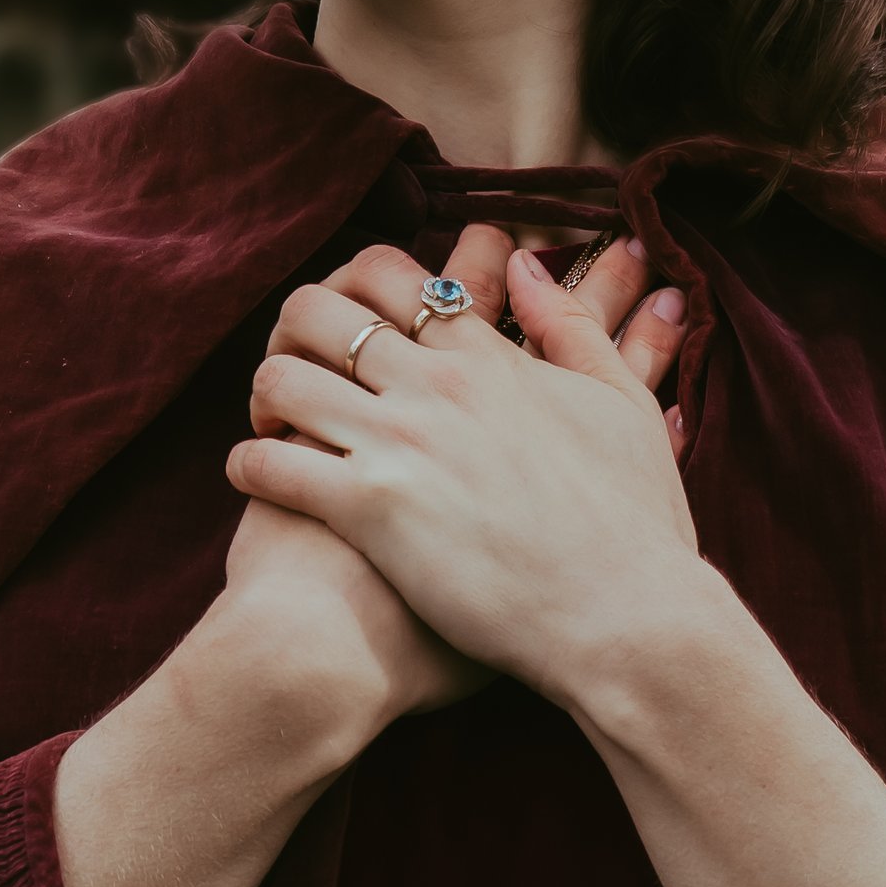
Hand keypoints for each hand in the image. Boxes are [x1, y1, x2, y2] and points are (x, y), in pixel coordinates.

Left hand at [231, 233, 699, 711]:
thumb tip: (527, 268)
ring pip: (281, 377)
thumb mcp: (623, 405)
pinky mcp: (370, 509)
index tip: (350, 323)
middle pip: (319, 310)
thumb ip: (572, 328)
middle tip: (296, 368)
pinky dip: (248, 463)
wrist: (626, 618)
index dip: (355, 288)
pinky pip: (270, 463)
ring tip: (273, 426)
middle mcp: (435, 386)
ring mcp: (399, 444)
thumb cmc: (637, 526)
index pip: (394, 278)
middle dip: (291, 330)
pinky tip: (257, 478)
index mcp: (488, 358)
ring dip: (263, 395)